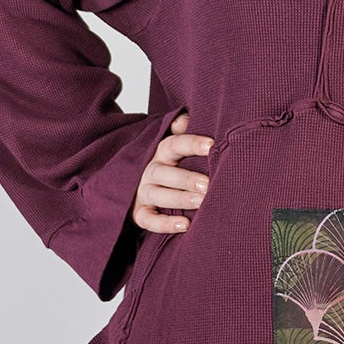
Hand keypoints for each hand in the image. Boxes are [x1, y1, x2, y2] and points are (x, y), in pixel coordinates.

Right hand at [131, 110, 212, 234]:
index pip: (173, 144)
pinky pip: (149, 220)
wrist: (133, 186)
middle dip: (186, 178)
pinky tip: (185, 225)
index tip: (211, 145)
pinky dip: (164, 224)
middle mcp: (149, 171)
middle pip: (164, 172)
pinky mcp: (139, 213)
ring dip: (179, 198)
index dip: (191, 143)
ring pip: (158, 195)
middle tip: (207, 184)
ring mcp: (142, 192)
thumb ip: (180, 132)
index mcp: (160, 153)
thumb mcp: (172, 145)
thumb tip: (185, 119)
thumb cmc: (167, 165)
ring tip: (200, 202)